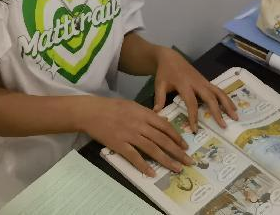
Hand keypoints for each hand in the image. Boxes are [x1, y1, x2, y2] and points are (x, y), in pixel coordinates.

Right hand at [78, 96, 193, 176]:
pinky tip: (152, 173)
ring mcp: (129, 135)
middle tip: (188, 161)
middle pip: (162, 139)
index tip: (185, 146)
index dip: (176, 137)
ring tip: (176, 168)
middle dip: (177, 151)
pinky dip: (143, 165)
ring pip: (152, 149)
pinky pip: (134, 156)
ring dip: (166, 160)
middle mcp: (139, 124)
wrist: (92, 112)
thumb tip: (163, 121)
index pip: (165, 126)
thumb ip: (148, 114)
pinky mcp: (119, 144)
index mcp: (143, 113)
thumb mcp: (132, 106)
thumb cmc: (112, 107)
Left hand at [152, 47, 237, 131]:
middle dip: (218, 112)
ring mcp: (203, 81)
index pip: (191, 103)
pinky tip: (233, 107)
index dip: (194, 117)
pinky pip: (218, 90)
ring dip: (227, 104)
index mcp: (184, 84)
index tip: (195, 130)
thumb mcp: (159, 84)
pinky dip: (226, 99)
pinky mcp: (206, 81)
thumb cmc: (164, 73)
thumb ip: (159, 98)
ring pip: (218, 92)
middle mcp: (197, 83)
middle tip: (224, 126)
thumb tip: (157, 113)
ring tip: (235, 117)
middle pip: (210, 97)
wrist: (170, 57)